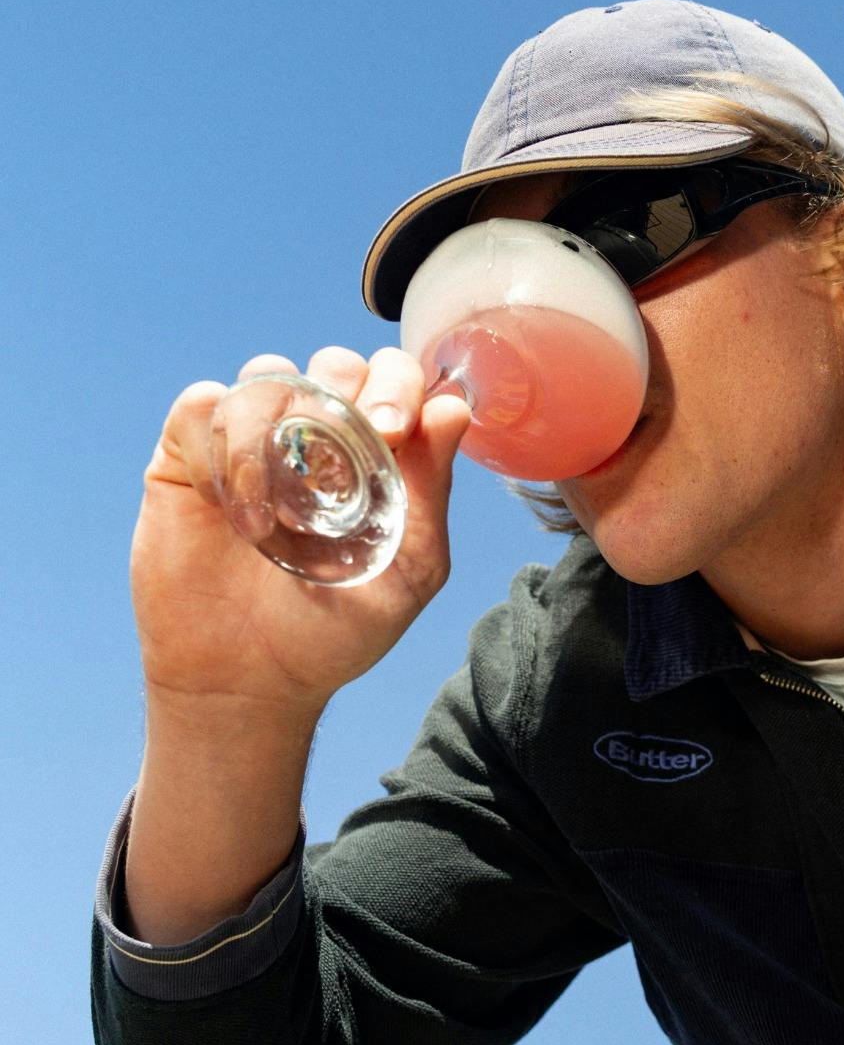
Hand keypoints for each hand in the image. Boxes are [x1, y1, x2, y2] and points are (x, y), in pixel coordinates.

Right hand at [131, 345, 472, 713]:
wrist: (250, 680)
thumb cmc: (338, 629)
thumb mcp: (408, 567)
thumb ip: (431, 488)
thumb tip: (454, 407)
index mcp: (376, 456)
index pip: (395, 379)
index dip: (399, 384)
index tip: (394, 431)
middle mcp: (316, 438)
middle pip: (334, 363)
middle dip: (344, 390)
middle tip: (347, 450)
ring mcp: (251, 443)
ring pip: (267, 374)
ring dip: (277, 429)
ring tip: (281, 513)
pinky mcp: (187, 457)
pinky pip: (201, 406)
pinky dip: (220, 444)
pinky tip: (233, 507)